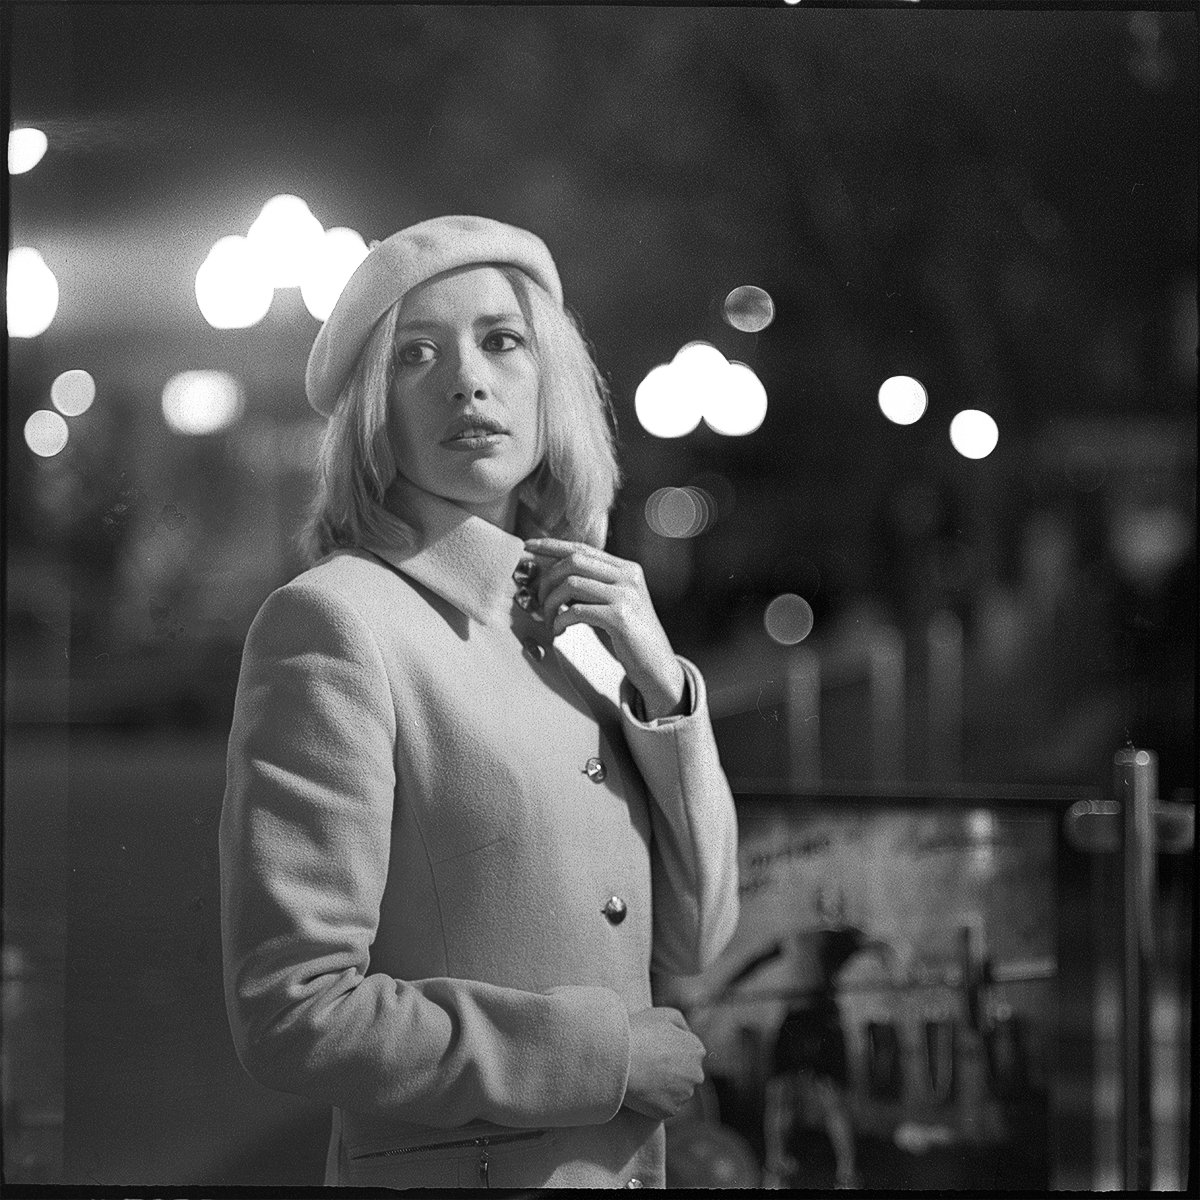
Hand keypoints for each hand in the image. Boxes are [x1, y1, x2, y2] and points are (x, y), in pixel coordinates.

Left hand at [521, 538, 686, 719]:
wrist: (656, 666)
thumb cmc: (628, 636)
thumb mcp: (614, 603)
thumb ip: (593, 586)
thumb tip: (552, 576)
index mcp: (626, 568)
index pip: (583, 548)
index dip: (552, 545)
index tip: (528, 545)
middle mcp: (628, 576)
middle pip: (574, 561)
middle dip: (548, 578)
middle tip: (539, 600)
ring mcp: (626, 595)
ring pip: (571, 583)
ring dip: (551, 602)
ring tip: (549, 619)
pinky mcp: (620, 617)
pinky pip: (576, 610)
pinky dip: (560, 620)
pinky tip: (559, 631)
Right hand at [623, 1007, 706, 1120]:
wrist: (619, 1060)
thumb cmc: (639, 1032)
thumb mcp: (662, 1014)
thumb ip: (680, 1023)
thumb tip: (687, 1034)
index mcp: (696, 1050)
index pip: (689, 1051)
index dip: (670, 1049)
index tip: (654, 1048)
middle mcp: (696, 1074)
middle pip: (686, 1073)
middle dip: (672, 1070)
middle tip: (647, 1064)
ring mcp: (684, 1094)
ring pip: (677, 1091)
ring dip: (664, 1086)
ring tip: (642, 1076)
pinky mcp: (671, 1111)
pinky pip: (665, 1106)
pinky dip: (655, 1101)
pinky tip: (641, 1089)